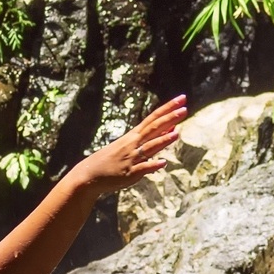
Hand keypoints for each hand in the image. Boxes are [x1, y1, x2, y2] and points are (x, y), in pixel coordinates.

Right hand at [69, 95, 186, 195]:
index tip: (182, 99)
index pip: (153, 118)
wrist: (89, 174)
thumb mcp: (129, 147)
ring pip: (149, 147)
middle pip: (153, 128)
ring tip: (177, 133)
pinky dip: (152, 165)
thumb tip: (172, 131)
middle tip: (184, 109)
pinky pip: (142, 168)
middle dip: (169, 118)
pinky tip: (163, 162)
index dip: (168, 108)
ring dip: (162, 140)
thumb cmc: (111, 160)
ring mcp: (131, 158)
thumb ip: (152, 140)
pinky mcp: (129, 173)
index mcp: (133, 136)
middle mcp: (133, 144)